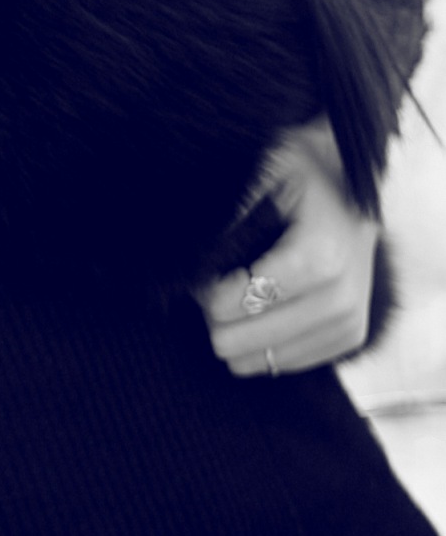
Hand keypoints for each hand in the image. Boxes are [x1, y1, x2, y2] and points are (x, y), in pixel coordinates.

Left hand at [194, 119, 380, 376]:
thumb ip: (228, 212)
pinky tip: (258, 306)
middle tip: (215, 279)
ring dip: (235, 329)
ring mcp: (347, 324)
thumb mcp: (263, 171)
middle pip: (239, 341)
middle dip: (214, 314)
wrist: (350, 184)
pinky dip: (257, 341)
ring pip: (254, 361)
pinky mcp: (348, 339)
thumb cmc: (300, 174)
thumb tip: (185, 252)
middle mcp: (340, 299)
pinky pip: (278, 364)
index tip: (202, 266)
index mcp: (321, 256)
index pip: (241, 300)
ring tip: (237, 291)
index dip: (206, 290)